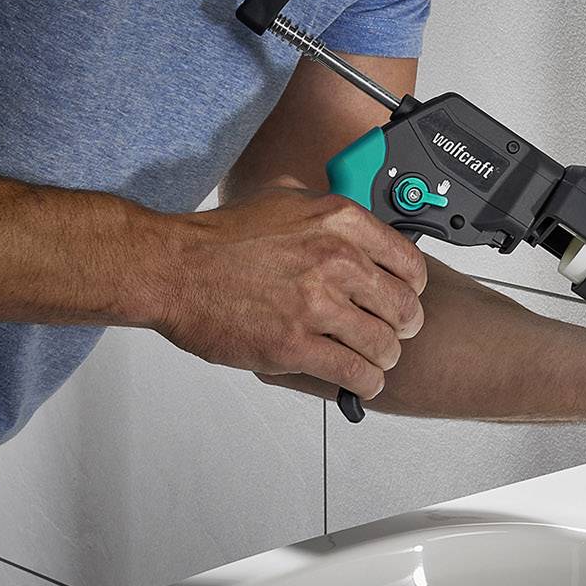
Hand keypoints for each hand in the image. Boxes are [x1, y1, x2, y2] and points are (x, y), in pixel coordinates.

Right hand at [147, 187, 427, 401]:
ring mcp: (316, 305)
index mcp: (340, 222)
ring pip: (384, 345)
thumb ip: (334, 220)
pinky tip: (360, 381)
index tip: (404, 297)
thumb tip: (368, 238)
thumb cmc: (223, 238)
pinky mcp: (295, 346)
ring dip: (383, 357)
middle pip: (404, 308)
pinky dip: (365, 382)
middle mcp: (336, 260)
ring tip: (372, 359)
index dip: (412, 288)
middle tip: (391, 333)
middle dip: (402, 327)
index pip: (410, 264)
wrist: (173, 268)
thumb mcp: (289, 203)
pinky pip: (355, 373)